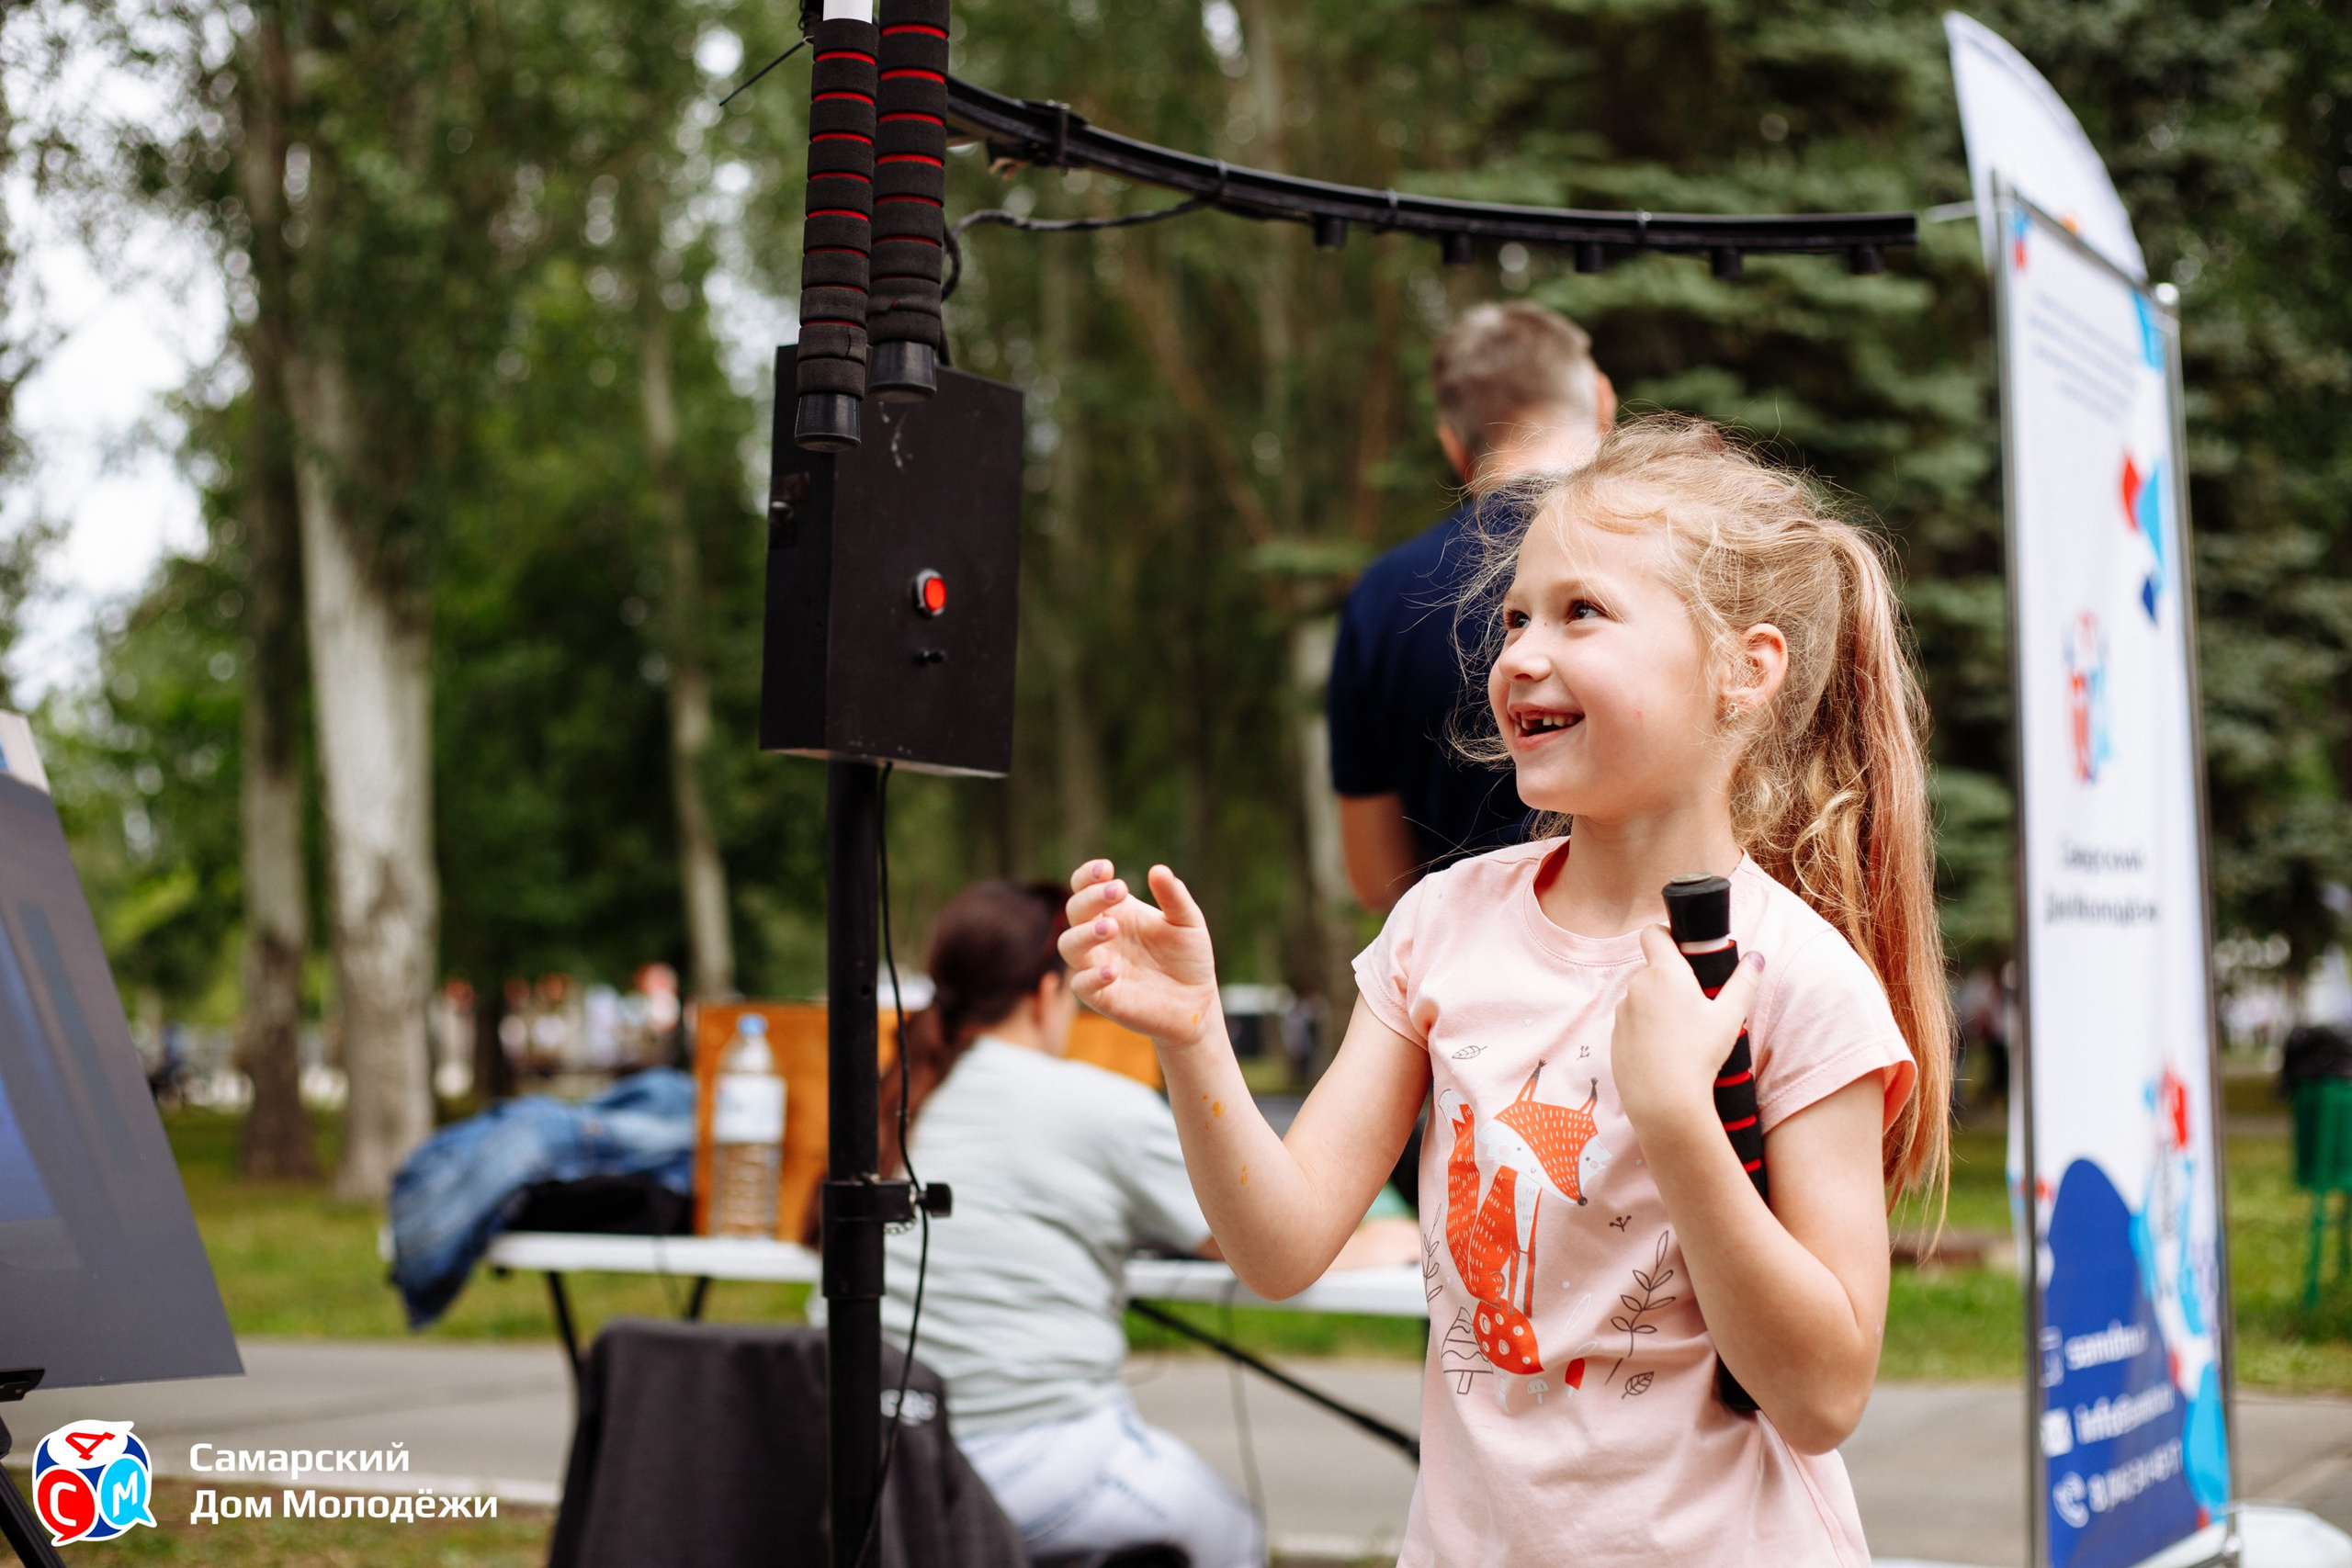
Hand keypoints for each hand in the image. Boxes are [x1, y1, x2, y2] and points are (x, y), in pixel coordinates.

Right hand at [1061, 861, 1222, 1049]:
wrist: (1197, 1001)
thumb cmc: (1188, 957)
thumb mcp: (1188, 922)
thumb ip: (1174, 897)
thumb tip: (1157, 870)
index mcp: (1116, 912)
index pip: (1085, 887)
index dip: (1088, 875)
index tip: (1107, 868)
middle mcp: (1101, 937)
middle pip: (1075, 910)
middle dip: (1091, 898)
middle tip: (1120, 891)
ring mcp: (1097, 966)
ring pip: (1068, 945)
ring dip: (1085, 933)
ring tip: (1112, 927)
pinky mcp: (1102, 997)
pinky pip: (1081, 986)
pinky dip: (1091, 977)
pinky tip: (1113, 972)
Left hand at [1610, 925, 1764, 1136]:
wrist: (1665, 1101)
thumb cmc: (1700, 1055)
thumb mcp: (1731, 1016)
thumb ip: (1744, 982)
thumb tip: (1756, 958)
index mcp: (1664, 973)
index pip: (1654, 933)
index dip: (1667, 935)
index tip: (1683, 949)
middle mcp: (1637, 987)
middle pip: (1653, 970)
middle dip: (1672, 980)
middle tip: (1696, 1004)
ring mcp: (1622, 1013)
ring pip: (1642, 998)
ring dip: (1658, 1006)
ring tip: (1682, 1034)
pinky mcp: (1614, 1037)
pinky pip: (1632, 1023)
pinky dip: (1646, 1030)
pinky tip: (1665, 1051)